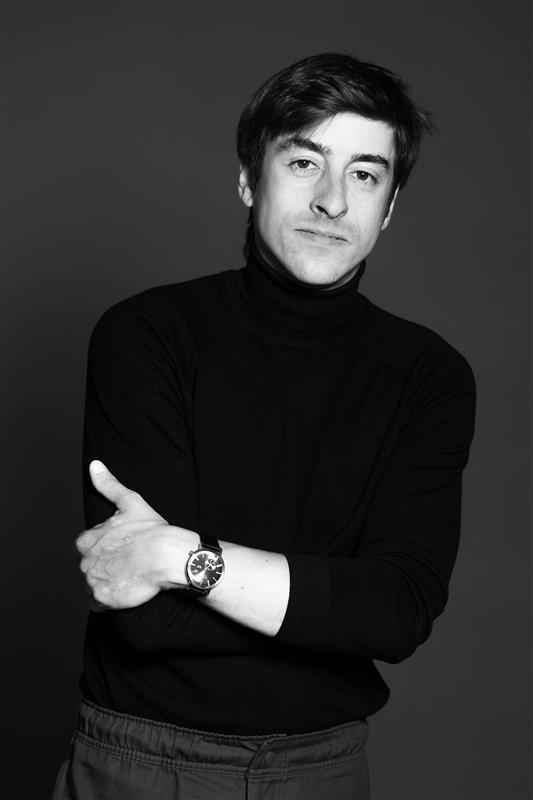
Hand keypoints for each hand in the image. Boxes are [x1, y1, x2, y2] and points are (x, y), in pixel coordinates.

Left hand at [76, 461, 197, 609]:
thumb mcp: (129, 502)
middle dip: (105, 565)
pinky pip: (98, 603)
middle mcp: (85, 562)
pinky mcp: (103, 599)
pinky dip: (109, 599)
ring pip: (94, 584)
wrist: (167, 556)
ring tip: (129, 575)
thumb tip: (94, 465)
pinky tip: (125, 589)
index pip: (87, 547)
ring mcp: (93, 582)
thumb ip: (108, 485)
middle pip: (90, 566)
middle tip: (128, 561)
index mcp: (86, 540)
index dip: (105, 547)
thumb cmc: (151, 529)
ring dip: (107, 581)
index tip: (122, 546)